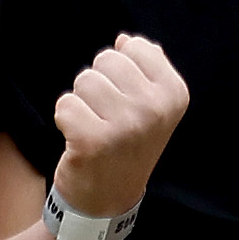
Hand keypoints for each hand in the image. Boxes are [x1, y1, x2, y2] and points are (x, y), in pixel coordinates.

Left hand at [48, 31, 190, 222]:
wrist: (109, 199)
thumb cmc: (127, 144)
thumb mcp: (152, 106)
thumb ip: (145, 68)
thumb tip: (126, 40)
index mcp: (174, 94)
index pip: (134, 48)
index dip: (119, 69)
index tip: (125, 97)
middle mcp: (155, 108)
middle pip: (106, 61)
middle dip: (97, 83)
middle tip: (105, 114)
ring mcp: (126, 125)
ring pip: (84, 81)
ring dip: (80, 102)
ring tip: (92, 126)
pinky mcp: (94, 141)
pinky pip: (65, 105)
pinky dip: (64, 119)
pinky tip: (77, 138)